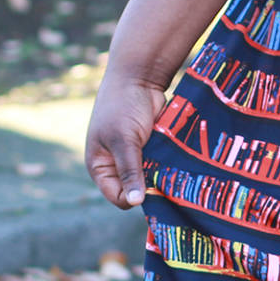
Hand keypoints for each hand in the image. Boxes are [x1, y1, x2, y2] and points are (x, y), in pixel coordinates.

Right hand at [85, 72, 166, 209]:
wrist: (139, 78)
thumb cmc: (122, 106)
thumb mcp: (124, 141)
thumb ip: (130, 171)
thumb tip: (135, 202)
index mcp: (100, 167)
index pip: (117, 196)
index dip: (134, 198)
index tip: (153, 190)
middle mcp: (116, 166)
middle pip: (135, 191)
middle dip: (149, 188)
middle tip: (166, 181)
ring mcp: (135, 159)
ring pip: (151, 180)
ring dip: (161, 178)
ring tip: (173, 172)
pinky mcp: (151, 151)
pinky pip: (161, 168)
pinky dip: (168, 167)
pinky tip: (179, 165)